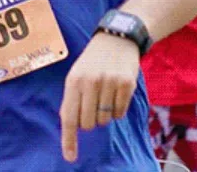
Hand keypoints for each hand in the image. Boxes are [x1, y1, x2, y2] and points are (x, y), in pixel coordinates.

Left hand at [59, 32, 139, 162]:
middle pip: (89, 123)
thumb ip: (73, 99)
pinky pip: (120, 113)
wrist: (116, 39)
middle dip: (90, 121)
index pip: (69, 116)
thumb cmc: (92, 61)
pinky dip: (117, 109)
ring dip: (105, 113)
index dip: (69, 139)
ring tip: (104, 94)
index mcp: (73, 80)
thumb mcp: (76, 75)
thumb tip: (73, 127)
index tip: (70, 157)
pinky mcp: (127, 84)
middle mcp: (90, 82)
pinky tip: (115, 92)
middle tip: (92, 104)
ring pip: (105, 119)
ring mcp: (109, 83)